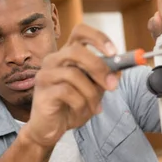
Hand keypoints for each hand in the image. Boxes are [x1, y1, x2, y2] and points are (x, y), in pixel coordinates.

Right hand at [21, 24, 118, 149]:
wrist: (50, 129)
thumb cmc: (70, 107)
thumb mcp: (93, 90)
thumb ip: (104, 78)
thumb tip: (119, 69)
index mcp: (66, 55)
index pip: (80, 32)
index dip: (98, 38)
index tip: (113, 52)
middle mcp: (53, 60)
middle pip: (76, 50)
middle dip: (99, 68)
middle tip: (112, 85)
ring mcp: (45, 75)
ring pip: (74, 74)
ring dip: (91, 93)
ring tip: (95, 107)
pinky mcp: (42, 92)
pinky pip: (67, 92)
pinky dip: (80, 104)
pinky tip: (80, 111)